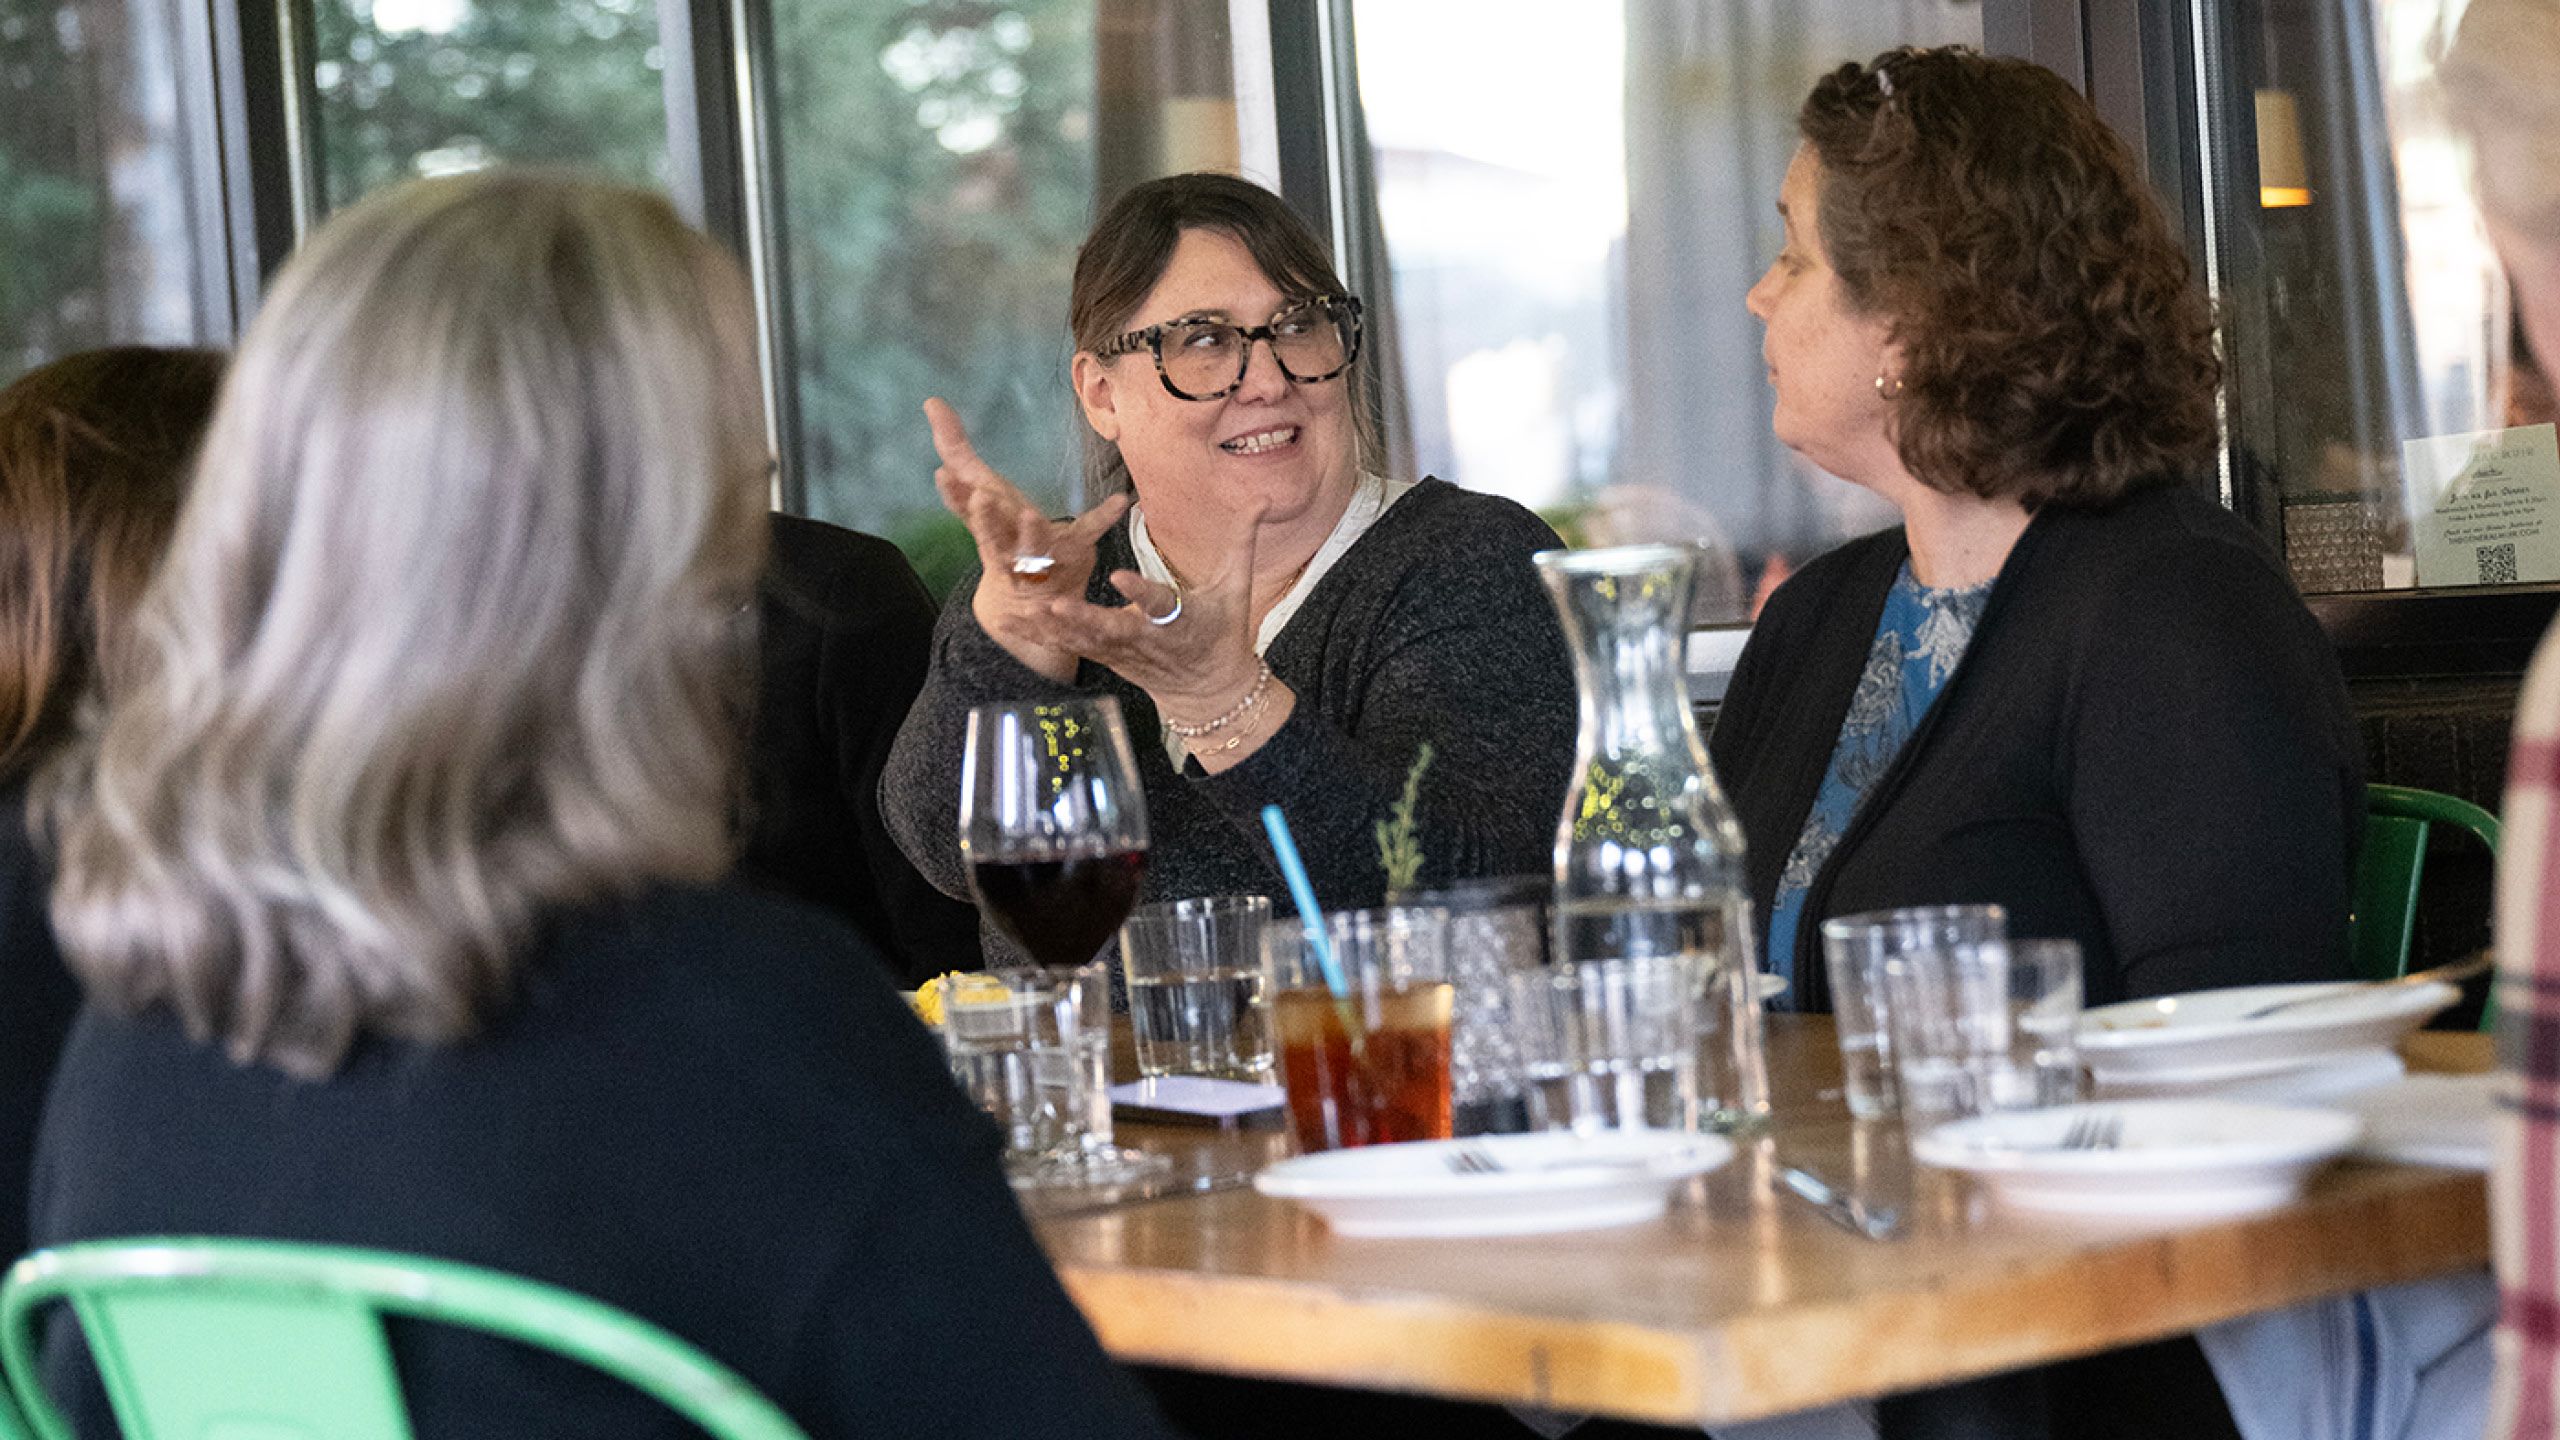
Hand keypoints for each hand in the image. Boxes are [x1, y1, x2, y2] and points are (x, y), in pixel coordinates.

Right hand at [925, 397, 1128, 681]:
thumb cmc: (1004, 533)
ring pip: (1033, 548)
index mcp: (986, 528)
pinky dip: (1102, 517)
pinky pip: (1088, 533)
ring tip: (1030, 516)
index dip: (954, 494)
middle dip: (985, 519)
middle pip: (991, 536)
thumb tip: (932, 402)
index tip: (942, 474)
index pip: (964, 511)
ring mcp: (1041, 555)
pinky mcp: (1073, 553)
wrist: (1032, 601)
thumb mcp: (980, 493)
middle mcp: (1008, 546)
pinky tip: (1118, 501)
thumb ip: (957, 450)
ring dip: (1031, 534)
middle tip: (982, 497)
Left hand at [1028, 496, 1272, 731]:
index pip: (1162, 605)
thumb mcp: (1237, 588)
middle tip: (1055, 603)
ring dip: (1054, 626)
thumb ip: (1241, 541)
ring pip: (1085, 641)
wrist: (1211, 691)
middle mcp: (1150, 640)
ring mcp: (1125, 654)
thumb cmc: (1224, 632)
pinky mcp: (1107, 659)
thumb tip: (1261, 499)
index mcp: (1183, 621)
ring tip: (1024, 608)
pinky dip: (1043, 634)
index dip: (1141, 594)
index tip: (1120, 578)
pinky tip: (1012, 619)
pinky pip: (1071, 646)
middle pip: (1114, 630)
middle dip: (1084, 619)